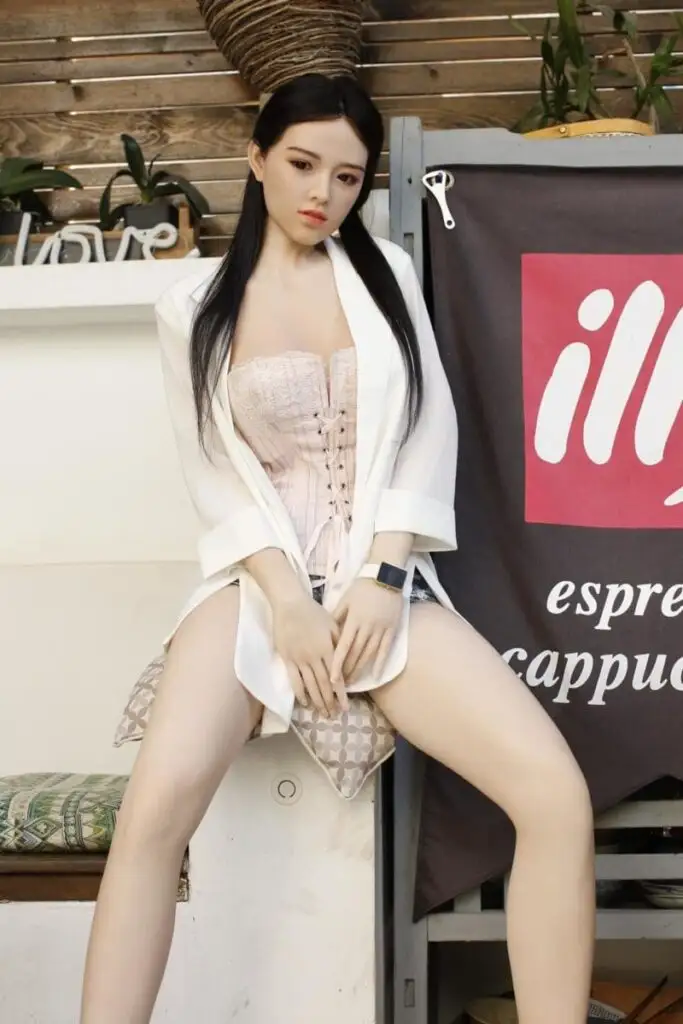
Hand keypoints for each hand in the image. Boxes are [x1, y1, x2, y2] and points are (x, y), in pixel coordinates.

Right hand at [272, 592, 348, 716]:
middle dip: (330, 702)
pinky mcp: (287, 659)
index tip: (345, 707)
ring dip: (317, 701)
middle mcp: (314, 657)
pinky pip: (294, 680)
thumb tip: (347, 661)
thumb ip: (340, 643)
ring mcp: (299, 659)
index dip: (341, 694)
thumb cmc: (313, 612)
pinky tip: (305, 703)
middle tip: (334, 715)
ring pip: (310, 686)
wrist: (290, 604)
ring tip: (322, 714)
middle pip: (323, 685)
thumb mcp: (333, 625)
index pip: (336, 677)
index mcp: (327, 649)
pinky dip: (300, 693)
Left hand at [330, 579, 402, 689]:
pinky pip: (385, 650)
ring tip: (352, 682)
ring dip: (360, 670)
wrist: (386, 576)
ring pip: (369, 654)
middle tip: (340, 685)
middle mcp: (367, 627)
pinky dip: (380, 663)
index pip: (343, 647)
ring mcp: (381, 629)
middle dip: (347, 671)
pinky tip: (375, 676)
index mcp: (354, 620)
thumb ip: (336, 617)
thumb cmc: (362, 587)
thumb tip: (326, 633)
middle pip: (355, 654)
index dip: (337, 664)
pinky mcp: (392, 629)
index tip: (332, 678)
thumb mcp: (345, 599)